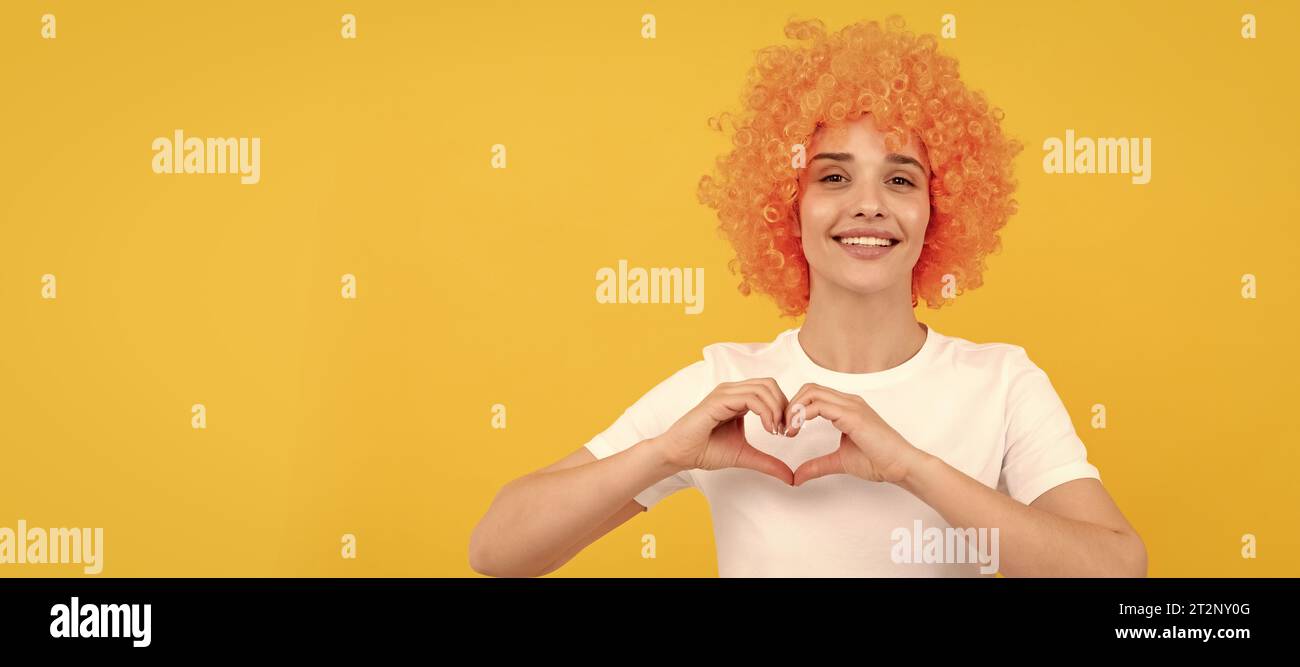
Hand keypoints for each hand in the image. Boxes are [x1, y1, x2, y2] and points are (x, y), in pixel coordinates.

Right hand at [657, 378, 793, 484]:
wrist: (680, 455)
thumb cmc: (705, 450)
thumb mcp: (745, 456)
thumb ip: (768, 462)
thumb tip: (791, 477)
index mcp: (738, 398)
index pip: (770, 390)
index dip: (784, 408)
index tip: (787, 431)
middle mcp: (732, 391)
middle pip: (770, 384)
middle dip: (784, 406)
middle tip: (786, 430)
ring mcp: (725, 393)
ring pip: (763, 388)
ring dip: (777, 409)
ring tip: (776, 431)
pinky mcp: (719, 400)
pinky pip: (751, 398)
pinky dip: (766, 412)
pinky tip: (768, 429)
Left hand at [782, 383, 926, 485]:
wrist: (901, 466)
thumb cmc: (878, 461)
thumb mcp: (839, 462)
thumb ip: (817, 465)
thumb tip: (796, 477)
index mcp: (846, 407)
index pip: (813, 394)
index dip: (795, 408)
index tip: (786, 430)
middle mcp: (848, 401)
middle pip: (809, 388)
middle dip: (790, 405)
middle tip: (783, 428)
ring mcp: (851, 406)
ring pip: (812, 392)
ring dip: (794, 409)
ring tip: (788, 430)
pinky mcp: (853, 415)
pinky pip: (820, 405)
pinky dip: (802, 415)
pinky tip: (797, 430)